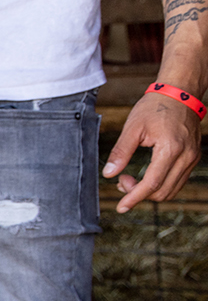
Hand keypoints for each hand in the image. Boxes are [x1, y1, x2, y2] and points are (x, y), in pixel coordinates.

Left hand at [103, 92, 202, 213]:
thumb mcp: (133, 127)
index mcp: (171, 148)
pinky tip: (144, 177)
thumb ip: (120, 152)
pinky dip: (160, 185)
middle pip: (163, 191)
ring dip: (149, 192)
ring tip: (129, 179)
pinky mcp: (193, 157)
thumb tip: (108, 174)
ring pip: (171, 189)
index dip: (135, 197)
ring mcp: (192, 158)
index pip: (152, 183)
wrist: (180, 94)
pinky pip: (177, 181)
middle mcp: (186, 156)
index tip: (121, 206)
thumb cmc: (155, 107)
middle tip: (121, 181)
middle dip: (139, 194)